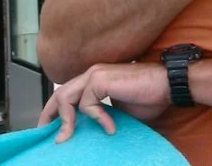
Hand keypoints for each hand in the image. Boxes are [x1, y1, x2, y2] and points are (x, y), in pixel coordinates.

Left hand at [38, 63, 169, 142]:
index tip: (52, 130)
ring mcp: (96, 74)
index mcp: (97, 78)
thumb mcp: (119, 110)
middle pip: (60, 93)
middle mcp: (93, 72)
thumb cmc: (148, 96)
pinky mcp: (101, 80)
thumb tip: (86, 131)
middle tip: (45, 135)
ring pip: (65, 97)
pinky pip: (86, 105)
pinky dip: (95, 119)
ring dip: (65, 121)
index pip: (68, 92)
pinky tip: (110, 127)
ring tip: (67, 138)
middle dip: (49, 115)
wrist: (166, 84)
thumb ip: (101, 113)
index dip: (56, 110)